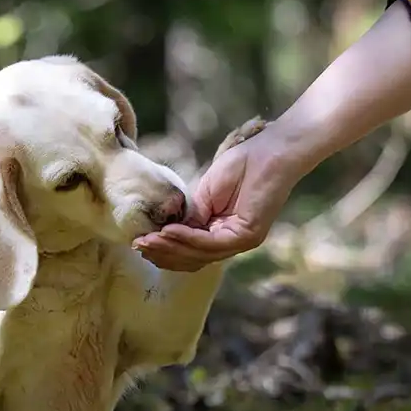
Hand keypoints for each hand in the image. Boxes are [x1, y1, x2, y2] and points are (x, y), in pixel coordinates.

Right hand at [133, 129, 297, 271]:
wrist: (271, 150)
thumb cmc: (242, 164)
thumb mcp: (205, 193)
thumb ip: (191, 215)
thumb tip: (168, 233)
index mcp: (222, 233)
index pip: (189, 252)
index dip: (164, 250)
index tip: (140, 242)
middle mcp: (232, 242)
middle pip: (192, 259)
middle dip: (163, 253)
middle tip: (139, 246)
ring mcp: (241, 241)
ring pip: (200, 254)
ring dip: (171, 248)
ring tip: (149, 240)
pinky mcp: (248, 235)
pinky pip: (212, 243)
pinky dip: (188, 239)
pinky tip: (170, 231)